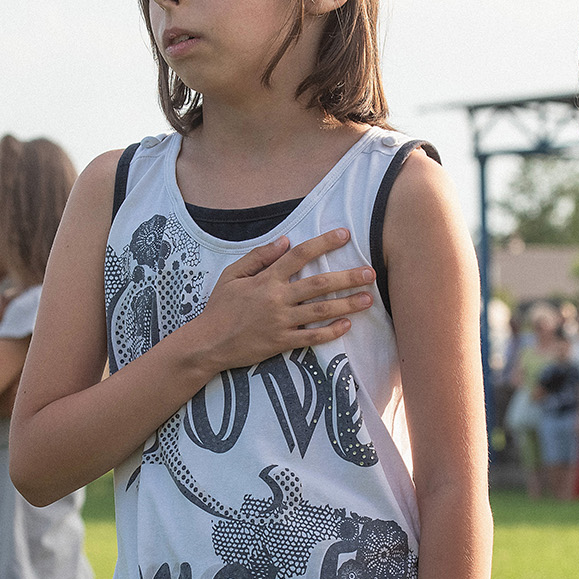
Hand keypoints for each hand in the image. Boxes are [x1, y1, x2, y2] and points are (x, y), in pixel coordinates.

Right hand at [185, 230, 374, 372]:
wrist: (208, 343)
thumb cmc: (220, 307)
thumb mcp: (232, 275)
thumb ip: (259, 256)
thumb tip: (285, 240)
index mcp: (266, 279)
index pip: (299, 255)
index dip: (323, 243)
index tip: (345, 235)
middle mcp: (277, 298)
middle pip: (319, 284)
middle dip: (347, 277)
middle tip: (370, 273)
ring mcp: (281, 322)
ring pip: (321, 311)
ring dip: (347, 304)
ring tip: (368, 298)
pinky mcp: (281, 342)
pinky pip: (311, 338)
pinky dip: (331, 332)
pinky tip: (347, 325)